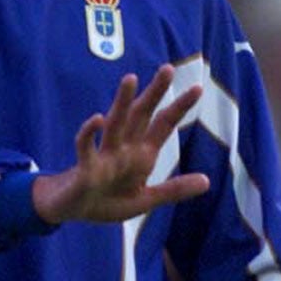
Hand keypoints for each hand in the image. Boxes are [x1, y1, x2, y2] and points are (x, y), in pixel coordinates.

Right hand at [30, 66, 208, 224]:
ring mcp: (104, 155)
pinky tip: (97, 119)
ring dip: (122, 102)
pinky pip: (86, 147)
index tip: (197, 87)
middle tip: (167, 68)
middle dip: (154, 93)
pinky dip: (89, 133)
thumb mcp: (145, 200)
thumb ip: (173, 190)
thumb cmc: (107, 201)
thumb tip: (207, 181)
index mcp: (142, 155)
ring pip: (115, 123)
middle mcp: (125, 148)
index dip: (179, 107)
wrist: (73, 212)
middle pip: (141, 115)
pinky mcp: (85, 167)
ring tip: (130, 79)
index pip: (163, 125)